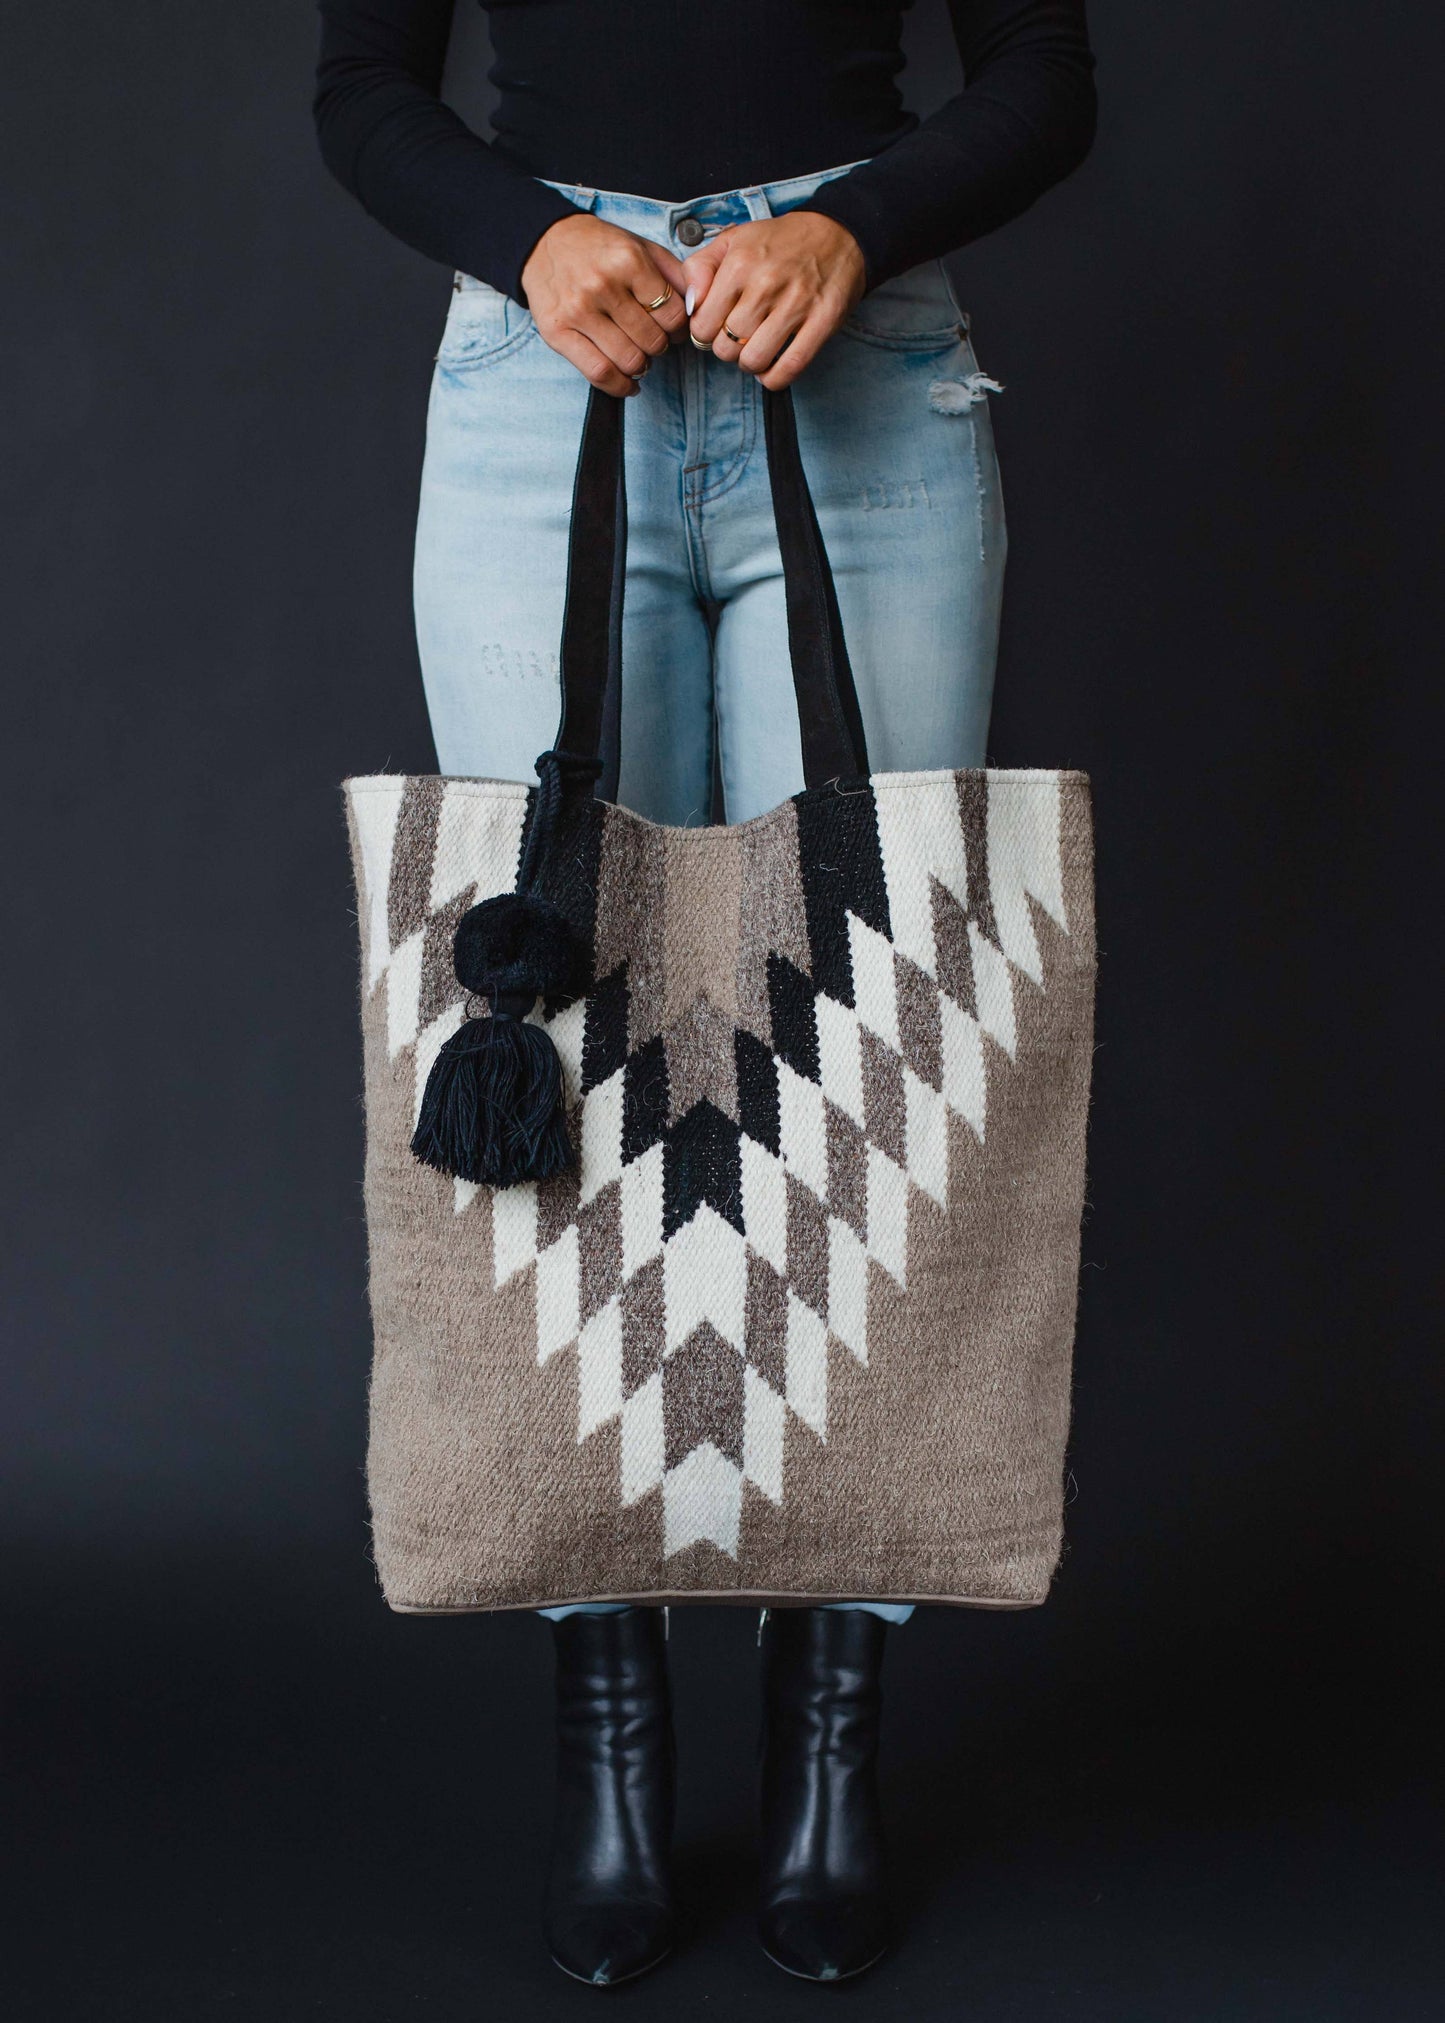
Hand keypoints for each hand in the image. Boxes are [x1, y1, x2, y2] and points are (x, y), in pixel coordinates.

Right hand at [520, 214, 689, 394]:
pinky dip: (620, 386)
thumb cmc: (600, 248)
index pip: (673, 315)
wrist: (545, 242)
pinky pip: (599, 373)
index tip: (673, 330)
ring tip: (639, 358)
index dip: (679, 329)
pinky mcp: (558, 332)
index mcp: (628, 261)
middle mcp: (603, 285)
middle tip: (652, 341)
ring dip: (641, 366)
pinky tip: (628, 383)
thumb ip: (673, 275)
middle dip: (659, 347)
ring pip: (629, 361)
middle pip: (653, 341)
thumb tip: (698, 309)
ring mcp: (578, 311)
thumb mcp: (641, 246)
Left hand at [683, 212, 866, 388]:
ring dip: (750, 364)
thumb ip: (700, 268)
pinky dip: (775, 378)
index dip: (706, 334)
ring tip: (755, 350)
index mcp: (739, 264)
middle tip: (738, 338)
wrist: (836, 234)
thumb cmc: (779, 243)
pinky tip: (772, 369)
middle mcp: (766, 284)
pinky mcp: (823, 321)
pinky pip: (790, 367)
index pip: (703, 326)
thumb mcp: (732, 241)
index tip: (717, 328)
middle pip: (726, 347)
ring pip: (754, 360)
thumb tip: (689, 305)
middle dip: (727, 350)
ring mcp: (796, 304)